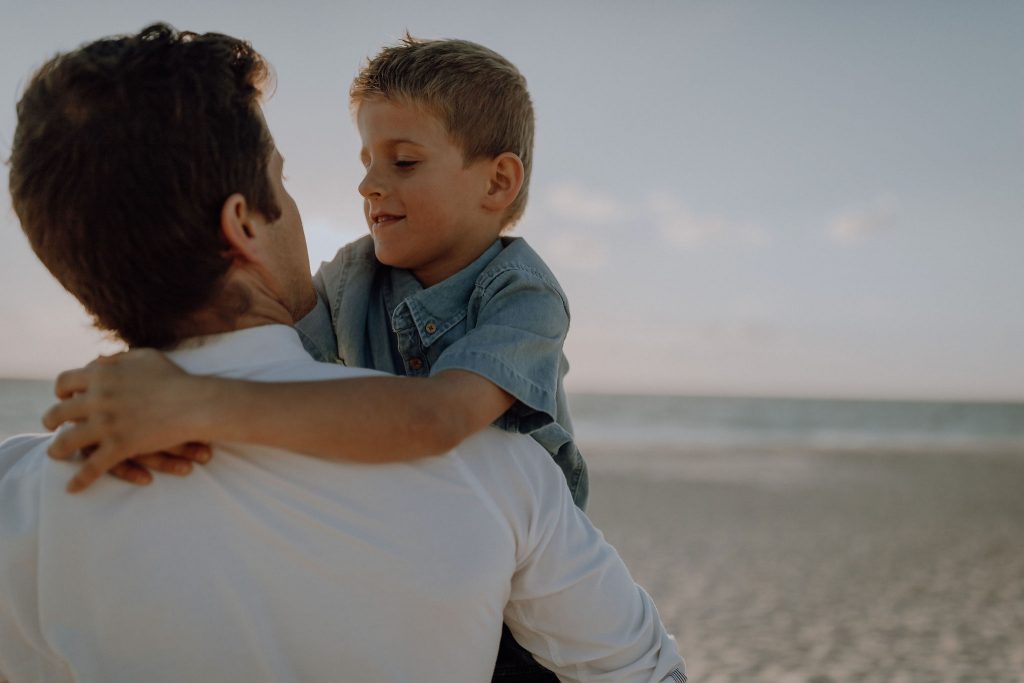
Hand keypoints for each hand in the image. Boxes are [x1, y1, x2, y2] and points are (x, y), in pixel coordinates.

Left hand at [43, 349, 212, 491]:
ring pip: (67, 441)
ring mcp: (107, 424)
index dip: (61, 390)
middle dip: (50, 419)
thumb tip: (96, 361)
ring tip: (55, 453)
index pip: (65, 381)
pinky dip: (80, 480)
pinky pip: (92, 467)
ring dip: (57, 449)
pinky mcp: (119, 447)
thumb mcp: (145, 358)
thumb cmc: (175, 379)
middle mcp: (98, 399)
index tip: (63, 397)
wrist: (196, 403)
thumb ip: (117, 359)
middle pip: (59, 411)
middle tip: (50, 425)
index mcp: (102, 376)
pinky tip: (72, 487)